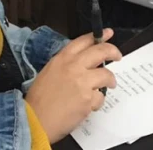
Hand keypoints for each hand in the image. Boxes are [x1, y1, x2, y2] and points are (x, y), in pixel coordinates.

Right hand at [25, 28, 121, 142]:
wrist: (35, 120)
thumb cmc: (39, 100)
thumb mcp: (49, 72)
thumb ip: (66, 65)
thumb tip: (83, 64)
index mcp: (62, 59)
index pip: (84, 41)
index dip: (98, 36)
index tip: (108, 33)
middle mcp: (74, 66)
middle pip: (101, 52)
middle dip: (113, 51)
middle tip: (117, 56)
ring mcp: (82, 82)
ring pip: (106, 75)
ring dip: (110, 81)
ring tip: (108, 86)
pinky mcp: (88, 99)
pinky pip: (100, 97)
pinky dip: (97, 102)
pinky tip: (89, 106)